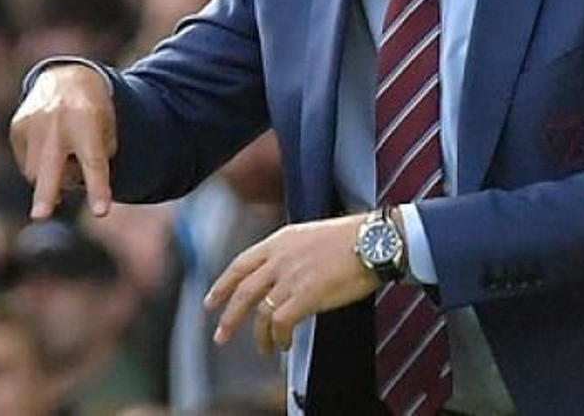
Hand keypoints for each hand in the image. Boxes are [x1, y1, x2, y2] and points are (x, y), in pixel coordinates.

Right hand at [9, 64, 116, 218]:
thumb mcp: (107, 130)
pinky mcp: (17, 127)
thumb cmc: (94, 113)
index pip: (94, 162)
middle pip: (51, 166)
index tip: (101, 212)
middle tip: (41, 216)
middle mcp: (57, 123)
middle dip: (46, 193)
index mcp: (87, 122)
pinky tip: (50, 151)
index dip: (98, 188)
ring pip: (36, 173)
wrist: (66, 79)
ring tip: (65, 161)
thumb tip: (68, 187)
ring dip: (51, 180)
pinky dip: (39, 167)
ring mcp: (33, 124)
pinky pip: (25, 163)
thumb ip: (96, 159)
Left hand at [204, 214, 380, 353]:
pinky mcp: (307, 295)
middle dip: (229, 317)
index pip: (240, 264)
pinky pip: (282, 323)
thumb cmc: (350, 240)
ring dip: (260, 336)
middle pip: (243, 292)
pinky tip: (284, 344)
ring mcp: (291, 277)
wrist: (373, 242)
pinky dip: (280, 337)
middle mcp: (279, 258)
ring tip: (266, 348)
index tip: (211, 301)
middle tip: (221, 336)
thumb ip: (288, 254)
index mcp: (279, 241)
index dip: (222, 285)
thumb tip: (279, 278)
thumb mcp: (308, 236)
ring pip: (261, 312)